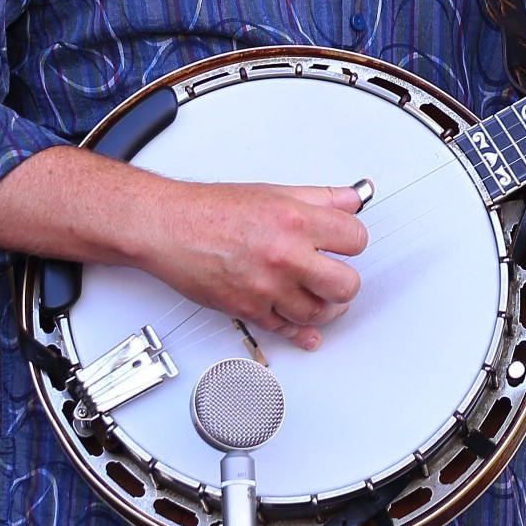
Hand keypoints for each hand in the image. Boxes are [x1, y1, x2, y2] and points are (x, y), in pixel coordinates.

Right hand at [137, 180, 367, 351]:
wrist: (170, 228)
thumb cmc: (211, 209)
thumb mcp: (274, 192)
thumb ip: (320, 197)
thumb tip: (352, 199)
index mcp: (296, 221)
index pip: (355, 239)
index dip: (353, 241)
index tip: (347, 243)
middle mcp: (285, 256)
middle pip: (345, 284)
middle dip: (346, 281)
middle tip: (338, 275)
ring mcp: (268, 287)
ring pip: (319, 313)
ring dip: (327, 308)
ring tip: (325, 298)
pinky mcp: (249, 310)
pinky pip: (286, 330)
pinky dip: (300, 334)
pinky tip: (308, 333)